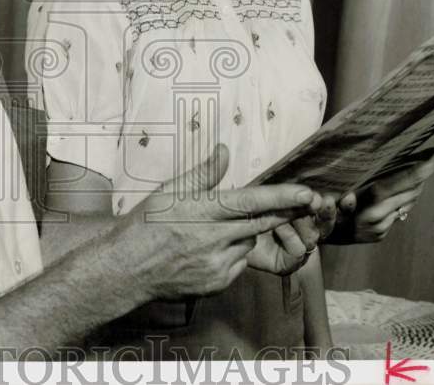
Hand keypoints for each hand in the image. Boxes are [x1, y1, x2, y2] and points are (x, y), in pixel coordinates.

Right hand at [113, 144, 321, 298]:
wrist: (127, 268)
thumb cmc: (146, 223)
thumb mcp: (170, 190)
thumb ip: (203, 172)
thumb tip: (224, 149)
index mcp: (201, 211)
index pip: (250, 202)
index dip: (282, 198)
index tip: (307, 193)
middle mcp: (212, 239)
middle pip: (261, 224)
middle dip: (286, 213)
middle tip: (306, 204)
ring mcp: (216, 265)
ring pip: (249, 243)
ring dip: (248, 233)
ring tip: (222, 227)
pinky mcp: (217, 284)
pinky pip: (239, 264)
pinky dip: (236, 253)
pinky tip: (214, 248)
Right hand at [327, 150, 433, 243]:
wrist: (315, 239)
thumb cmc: (320, 209)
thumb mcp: (327, 199)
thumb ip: (341, 199)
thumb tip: (350, 196)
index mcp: (369, 204)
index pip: (403, 183)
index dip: (423, 170)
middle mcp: (379, 217)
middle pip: (411, 192)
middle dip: (423, 176)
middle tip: (432, 156)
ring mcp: (381, 228)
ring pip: (407, 203)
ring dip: (414, 188)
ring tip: (419, 170)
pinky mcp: (380, 235)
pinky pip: (398, 213)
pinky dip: (402, 201)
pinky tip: (399, 191)